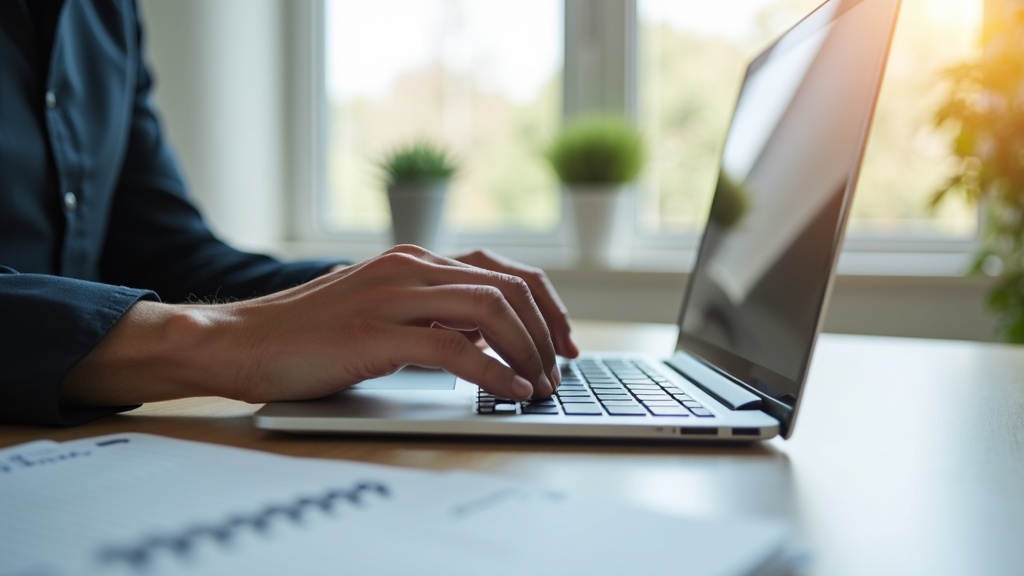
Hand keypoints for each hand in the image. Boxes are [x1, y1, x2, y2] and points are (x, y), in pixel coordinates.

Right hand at [63, 245, 576, 406]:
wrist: (239, 341)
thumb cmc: (309, 336)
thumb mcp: (383, 314)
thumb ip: (432, 315)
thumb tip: (488, 337)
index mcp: (414, 260)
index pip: (504, 270)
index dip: (546, 305)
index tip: (564, 341)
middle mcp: (410, 267)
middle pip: (509, 286)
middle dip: (547, 330)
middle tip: (559, 370)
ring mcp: (392, 295)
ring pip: (490, 310)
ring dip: (527, 350)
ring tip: (538, 385)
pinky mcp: (374, 332)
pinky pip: (454, 347)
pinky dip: (493, 372)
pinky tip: (508, 393)